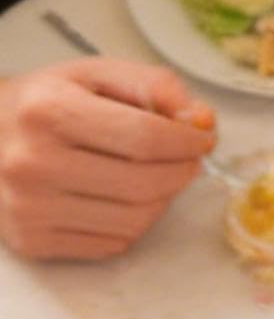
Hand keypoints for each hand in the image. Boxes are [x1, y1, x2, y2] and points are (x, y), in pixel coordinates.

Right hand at [0, 59, 214, 260]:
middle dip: (182, 171)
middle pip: (144, 184)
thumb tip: (200, 120)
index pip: (145, 138)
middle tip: (186, 159)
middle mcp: (31, 163)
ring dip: (162, 200)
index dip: (188, 141)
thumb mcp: (96, 75)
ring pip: (135, 220)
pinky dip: (132, 224)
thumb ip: (155, 87)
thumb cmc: (46, 105)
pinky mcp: (32, 241)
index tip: (202, 139)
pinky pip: (113, 244)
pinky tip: (119, 199)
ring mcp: (27, 208)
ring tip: (152, 177)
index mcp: (47, 111)